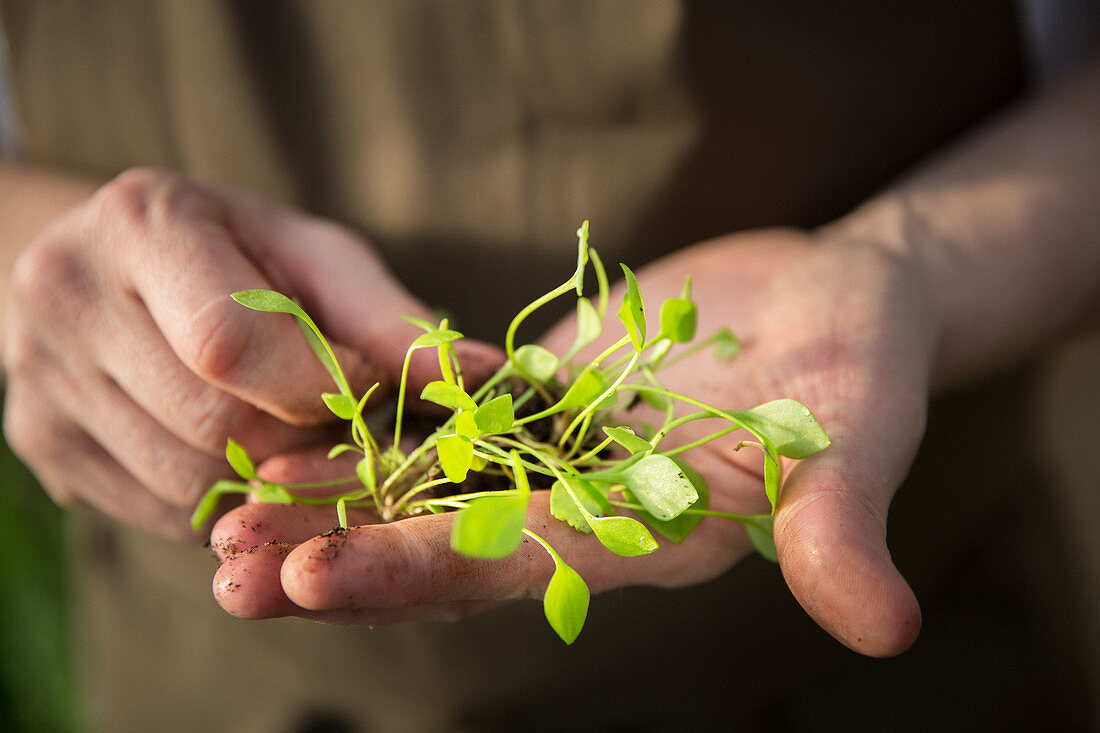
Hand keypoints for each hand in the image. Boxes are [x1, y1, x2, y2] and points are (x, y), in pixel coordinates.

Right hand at [2, 168, 493, 538]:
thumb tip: (492, 378)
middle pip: (214, 426)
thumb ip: (395, 322)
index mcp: (143, 224)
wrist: (118, 265)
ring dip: (267, 480)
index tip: (359, 386)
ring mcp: (36, 377)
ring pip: (187, 484)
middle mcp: (65, 297)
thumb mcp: (318, 260)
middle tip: (329, 414)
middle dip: (300, 440)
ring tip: (284, 428)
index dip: (319, 386)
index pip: (231, 343)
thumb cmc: (241, 252)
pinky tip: (238, 453)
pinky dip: (223, 501)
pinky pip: (158, 513)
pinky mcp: (38, 444)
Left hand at [209, 227, 934, 655]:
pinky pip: (448, 428)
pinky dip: (377, 437)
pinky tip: (293, 436)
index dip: (419, 575)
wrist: (840, 292)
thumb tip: (887, 627)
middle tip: (229, 571)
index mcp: (652, 535)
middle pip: (450, 550)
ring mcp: (563, 461)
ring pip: (433, 499)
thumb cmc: (865, 362)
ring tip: (229, 519)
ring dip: (338, 509)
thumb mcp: (860, 434)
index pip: (520, 566)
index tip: (314, 576)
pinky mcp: (545, 405)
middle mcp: (593, 512)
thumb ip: (840, 523)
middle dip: (344, 562)